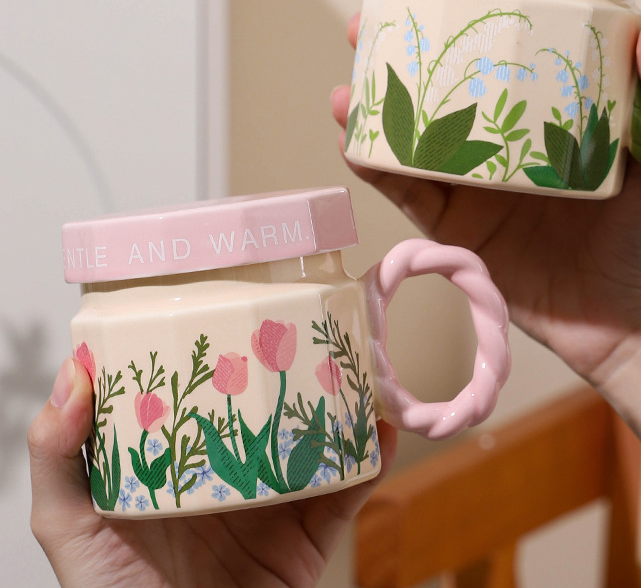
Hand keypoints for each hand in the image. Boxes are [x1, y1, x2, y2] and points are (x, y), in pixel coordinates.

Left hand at [28, 357, 397, 587]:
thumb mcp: (71, 526)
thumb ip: (59, 458)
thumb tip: (74, 372)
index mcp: (182, 461)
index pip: (205, 394)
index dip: (220, 352)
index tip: (232, 304)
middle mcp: (233, 474)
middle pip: (271, 410)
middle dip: (293, 369)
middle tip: (307, 325)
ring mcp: (274, 505)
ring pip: (316, 442)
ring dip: (342, 406)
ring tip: (355, 367)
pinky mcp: (307, 539)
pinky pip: (345, 495)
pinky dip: (369, 464)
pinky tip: (379, 431)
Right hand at [331, 14, 640, 387]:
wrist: (632, 325)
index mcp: (546, 115)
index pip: (495, 57)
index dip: (458, 22)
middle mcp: (500, 143)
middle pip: (437, 90)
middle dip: (394, 59)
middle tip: (362, 31)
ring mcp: (472, 187)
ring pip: (408, 139)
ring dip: (370, 112)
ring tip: (346, 91)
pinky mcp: (454, 230)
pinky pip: (407, 194)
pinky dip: (376, 169)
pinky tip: (354, 144)